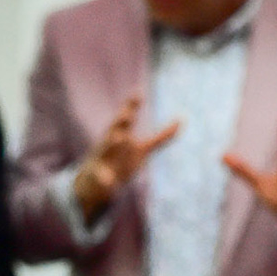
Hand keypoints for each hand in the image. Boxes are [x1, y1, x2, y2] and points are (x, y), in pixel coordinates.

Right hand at [72, 94, 179, 222]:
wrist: (94, 183)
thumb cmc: (121, 160)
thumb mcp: (144, 149)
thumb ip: (162, 136)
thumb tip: (182, 119)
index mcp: (121, 135)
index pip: (127, 118)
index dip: (132, 105)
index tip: (139, 92)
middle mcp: (110, 143)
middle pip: (114, 129)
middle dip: (121, 121)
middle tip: (127, 113)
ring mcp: (103, 159)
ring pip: (106, 149)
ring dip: (112, 143)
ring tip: (119, 138)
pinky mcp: (98, 176)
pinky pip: (101, 177)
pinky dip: (104, 178)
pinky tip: (108, 182)